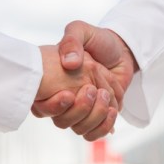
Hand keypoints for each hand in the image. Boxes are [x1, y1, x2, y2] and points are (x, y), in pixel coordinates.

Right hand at [50, 20, 138, 135]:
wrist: (122, 50)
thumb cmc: (98, 40)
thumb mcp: (81, 31)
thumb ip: (72, 40)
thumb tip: (69, 64)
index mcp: (53, 83)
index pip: (41, 107)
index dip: (53, 107)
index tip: (68, 94)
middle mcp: (64, 99)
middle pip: (62, 122)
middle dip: (79, 109)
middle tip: (92, 89)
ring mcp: (81, 109)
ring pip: (79, 129)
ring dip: (94, 117)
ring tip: (105, 96)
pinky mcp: (98, 115)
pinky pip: (95, 132)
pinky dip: (104, 126)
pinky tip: (112, 110)